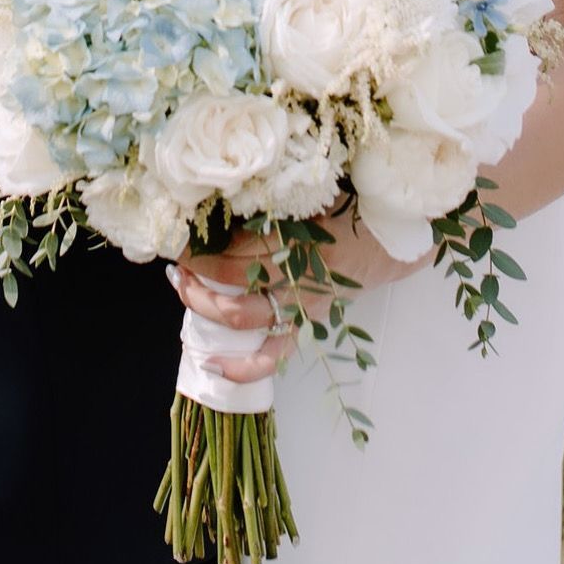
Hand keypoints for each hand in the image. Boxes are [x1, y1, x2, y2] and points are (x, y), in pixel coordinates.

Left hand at [166, 210, 425, 386]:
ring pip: (242, 315)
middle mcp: (295, 272)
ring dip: (204, 306)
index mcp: (294, 235)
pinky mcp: (305, 325)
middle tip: (178, 262)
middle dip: (195, 273)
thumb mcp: (306, 197)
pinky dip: (241, 367)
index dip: (201, 246)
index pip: (235, 245)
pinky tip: (211, 363)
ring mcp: (299, 304)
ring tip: (185, 292)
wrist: (386, 241)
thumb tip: (217, 205)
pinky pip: (271, 356)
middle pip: (230, 278)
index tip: (178, 237)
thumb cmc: (344, 209)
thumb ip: (269, 203)